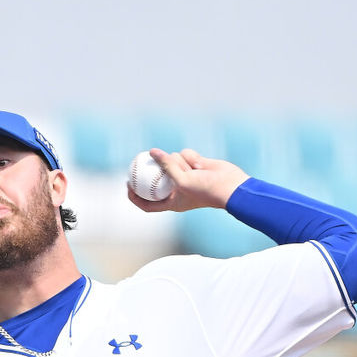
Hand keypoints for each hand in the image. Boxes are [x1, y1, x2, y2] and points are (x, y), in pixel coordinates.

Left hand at [126, 148, 247, 213]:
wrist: (228, 185)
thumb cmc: (205, 191)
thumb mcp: (182, 180)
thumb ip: (166, 166)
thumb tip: (152, 152)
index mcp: (171, 202)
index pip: (148, 204)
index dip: (135, 196)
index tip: (128, 184)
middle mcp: (176, 190)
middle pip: (157, 178)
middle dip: (152, 168)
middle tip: (143, 158)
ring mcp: (185, 176)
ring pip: (172, 160)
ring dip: (180, 161)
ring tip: (192, 169)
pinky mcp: (194, 164)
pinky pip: (185, 154)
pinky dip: (190, 156)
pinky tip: (200, 163)